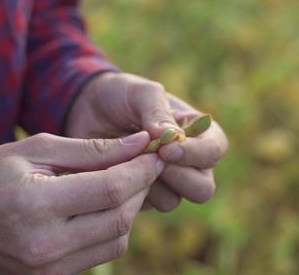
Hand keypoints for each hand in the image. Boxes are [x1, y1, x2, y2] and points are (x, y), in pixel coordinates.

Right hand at [0, 131, 162, 273]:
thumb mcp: (35, 149)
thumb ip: (90, 150)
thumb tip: (139, 144)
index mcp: (36, 204)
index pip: (110, 190)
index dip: (140, 170)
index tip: (154, 151)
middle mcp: (45, 244)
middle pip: (119, 218)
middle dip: (141, 187)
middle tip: (146, 163)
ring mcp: (48, 268)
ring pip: (116, 241)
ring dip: (130, 209)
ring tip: (125, 182)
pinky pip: (99, 255)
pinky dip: (111, 229)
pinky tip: (104, 206)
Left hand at [64, 72, 227, 211]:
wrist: (84, 109)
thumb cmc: (120, 96)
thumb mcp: (139, 92)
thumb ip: (157, 110)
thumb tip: (172, 137)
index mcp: (197, 133)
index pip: (214, 150)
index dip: (196, 154)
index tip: (166, 149)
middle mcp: (187, 162)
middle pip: (202, 188)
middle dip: (177, 177)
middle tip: (150, 160)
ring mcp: (164, 183)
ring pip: (172, 201)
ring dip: (149, 183)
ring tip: (125, 160)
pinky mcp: (139, 196)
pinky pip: (142, 206)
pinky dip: (129, 191)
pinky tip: (112, 170)